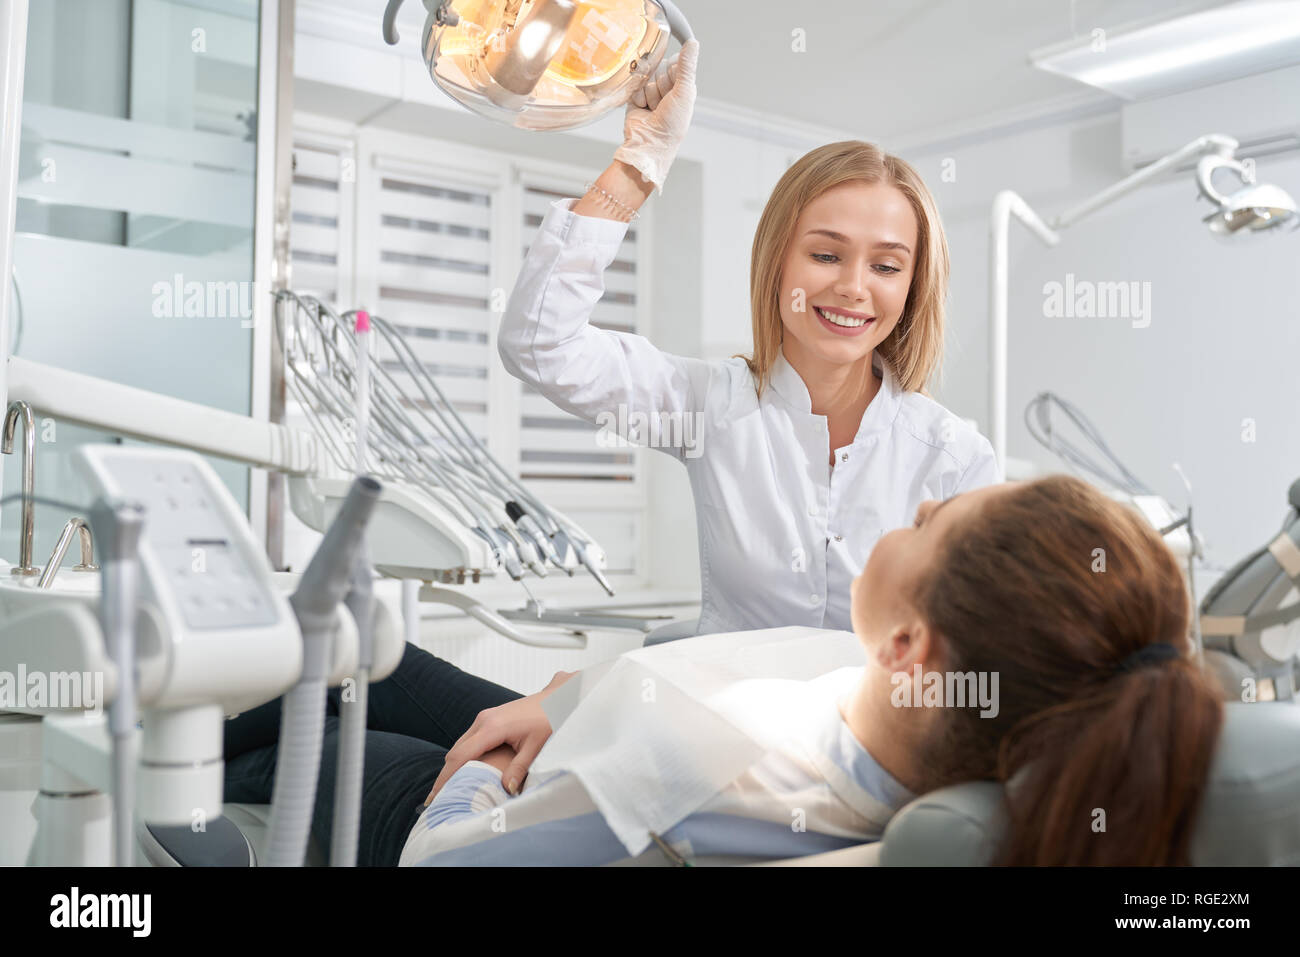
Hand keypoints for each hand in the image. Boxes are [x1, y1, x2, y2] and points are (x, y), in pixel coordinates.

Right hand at [426, 671, 575, 802]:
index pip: (460, 756)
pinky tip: (465, 771)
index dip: (446, 778)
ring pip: (461, 744)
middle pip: (455, 751)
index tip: (435, 797)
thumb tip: (506, 789)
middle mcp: (483, 720)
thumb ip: (519, 768)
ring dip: (454, 765)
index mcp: (492, 727)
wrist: (559, 698)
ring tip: (448, 789)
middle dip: (445, 775)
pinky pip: (470, 739)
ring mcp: (485, 717)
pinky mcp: (490, 717)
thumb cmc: (550, 720)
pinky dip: (463, 756)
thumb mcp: (536, 746)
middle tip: (437, 799)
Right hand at [612, 38, 698, 193]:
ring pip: (647, 75)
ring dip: (649, 93)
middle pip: (659, 67)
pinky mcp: (636, 96)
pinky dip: (638, 98)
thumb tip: (693, 42)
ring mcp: (651, 91)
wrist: (650, 143)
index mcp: (683, 85)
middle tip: (663, 104)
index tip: (674, 90)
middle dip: (660, 85)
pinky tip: (643, 110)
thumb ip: (687, 66)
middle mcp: (668, 87)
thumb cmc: (672, 124)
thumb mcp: (684, 92)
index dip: (672, 74)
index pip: (675, 61)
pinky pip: (635, 84)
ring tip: (653, 109)